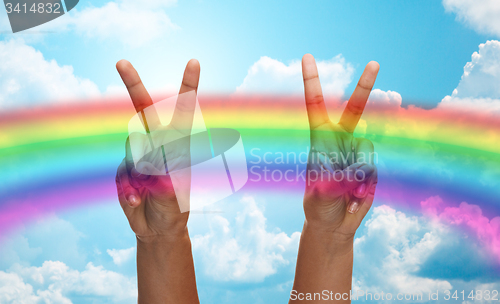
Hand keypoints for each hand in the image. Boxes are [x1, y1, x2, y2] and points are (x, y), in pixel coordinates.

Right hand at [115, 59, 199, 239]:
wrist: (157, 229)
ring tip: (149, 193)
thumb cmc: (174, 209)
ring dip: (138, 175)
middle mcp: (159, 144)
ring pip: (130, 149)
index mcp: (179, 144)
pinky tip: (136, 201)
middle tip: (121, 63)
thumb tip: (150, 150)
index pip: (184, 111)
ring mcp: (140, 155)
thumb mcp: (174, 191)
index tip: (193, 62)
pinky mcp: (126, 169)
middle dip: (133, 85)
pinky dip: (127, 188)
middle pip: (144, 110)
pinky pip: (121, 171)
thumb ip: (162, 171)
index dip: (188, 86)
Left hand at [301, 54, 378, 240]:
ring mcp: (358, 153)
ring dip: (355, 171)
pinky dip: (363, 185)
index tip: (307, 58)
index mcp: (320, 139)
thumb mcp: (317, 192)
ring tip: (344, 191)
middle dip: (365, 87)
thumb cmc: (318, 205)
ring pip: (365, 146)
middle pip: (355, 110)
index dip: (312, 82)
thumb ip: (331, 176)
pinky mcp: (372, 167)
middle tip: (375, 64)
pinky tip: (354, 198)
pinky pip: (373, 168)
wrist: (334, 225)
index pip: (316, 106)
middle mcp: (341, 141)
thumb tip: (348, 158)